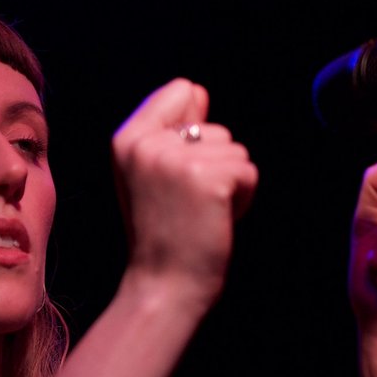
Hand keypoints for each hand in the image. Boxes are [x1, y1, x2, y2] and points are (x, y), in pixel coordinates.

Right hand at [112, 78, 257, 307]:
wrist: (162, 285)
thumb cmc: (162, 233)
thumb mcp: (150, 174)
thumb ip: (170, 132)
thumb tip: (196, 90)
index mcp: (128, 138)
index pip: (182, 90)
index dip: (194, 131)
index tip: (176, 175)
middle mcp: (147, 143)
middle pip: (216, 128)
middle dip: (215, 165)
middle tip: (187, 204)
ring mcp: (176, 160)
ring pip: (236, 151)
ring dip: (229, 184)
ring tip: (200, 213)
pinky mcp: (208, 178)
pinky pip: (248, 172)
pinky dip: (242, 199)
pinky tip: (214, 221)